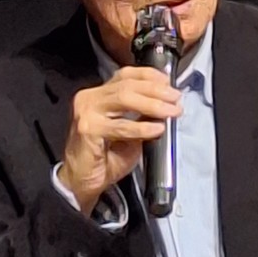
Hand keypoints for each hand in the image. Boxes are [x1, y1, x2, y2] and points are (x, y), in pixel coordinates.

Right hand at [58, 66, 181, 215]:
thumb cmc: (105, 158)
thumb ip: (142, 116)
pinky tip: (156, 130)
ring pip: (125, 98)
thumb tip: (166, 105)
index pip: (126, 74)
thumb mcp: (129, 132)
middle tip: (175, 99)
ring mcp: (87, 112)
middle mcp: (91, 98)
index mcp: (100, 95)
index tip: (169, 83)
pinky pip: (121, 125)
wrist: (81, 182)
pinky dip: (142, 127)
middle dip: (156, 90)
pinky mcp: (88, 129)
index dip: (149, 75)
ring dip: (153, 105)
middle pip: (128, 84)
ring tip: (171, 111)